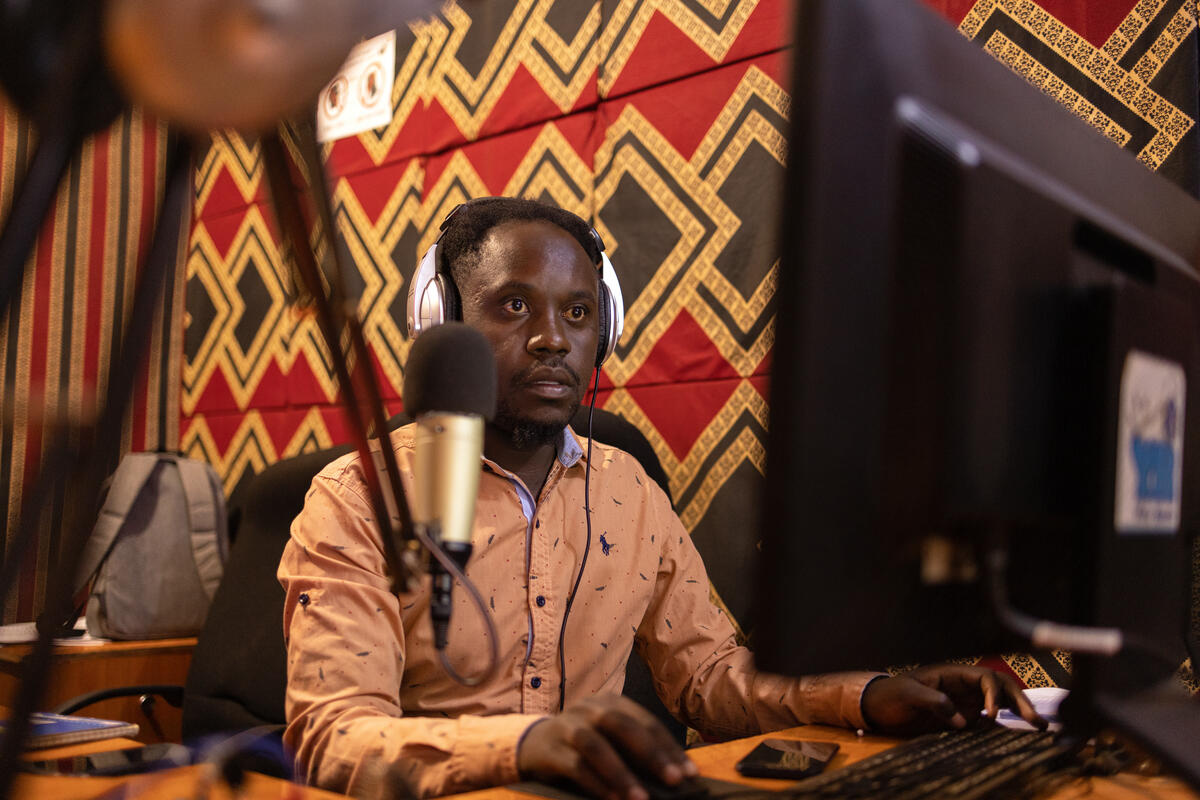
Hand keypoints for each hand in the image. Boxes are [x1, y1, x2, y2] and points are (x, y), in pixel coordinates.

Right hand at [517, 695, 697, 799]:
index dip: (669, 748)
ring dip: (622, 774)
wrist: (532, 745)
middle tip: (674, 781)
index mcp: (610, 702)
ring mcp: (567, 725)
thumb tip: (674, 776)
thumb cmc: (583, 745)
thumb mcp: (610, 741)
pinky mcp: (549, 748)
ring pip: (596, 746)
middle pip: (623, 726)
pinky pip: (575, 766)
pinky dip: (596, 784)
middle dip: (652, 755)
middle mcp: (589, 708)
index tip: (690, 774)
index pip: (645, 722)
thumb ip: (635, 752)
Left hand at [860, 664, 1045, 734]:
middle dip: (1019, 701)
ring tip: (1040, 727)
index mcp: (952, 674)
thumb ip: (933, 701)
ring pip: (999, 702)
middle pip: (999, 688)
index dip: (993, 694)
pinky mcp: (962, 716)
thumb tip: (963, 718)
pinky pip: (988, 719)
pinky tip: (1020, 734)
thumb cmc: (889, 695)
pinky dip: (1005, 725)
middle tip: (1037, 721)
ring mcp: (964, 700)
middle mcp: (963, 686)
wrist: (877, 707)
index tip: (991, 716)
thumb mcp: (907, 694)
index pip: (984, 678)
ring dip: (1018, 711)